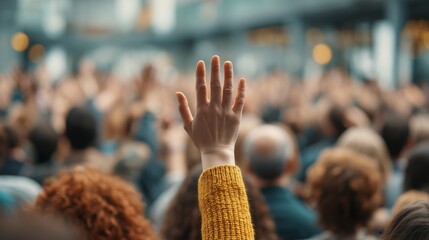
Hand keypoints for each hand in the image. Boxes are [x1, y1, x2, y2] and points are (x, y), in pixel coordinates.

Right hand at [176, 55, 245, 169]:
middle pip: (214, 85)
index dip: (200, 74)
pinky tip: (241, 79)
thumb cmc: (201, 140)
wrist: (216, 153)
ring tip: (228, 63)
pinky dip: (241, 90)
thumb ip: (183, 109)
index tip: (200, 62)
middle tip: (215, 57)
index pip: (200, 87)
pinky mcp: (236, 116)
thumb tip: (177, 93)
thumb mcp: (188, 126)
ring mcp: (226, 112)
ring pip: (228, 90)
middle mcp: (214, 108)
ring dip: (228, 75)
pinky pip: (240, 101)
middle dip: (215, 69)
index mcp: (201, 110)